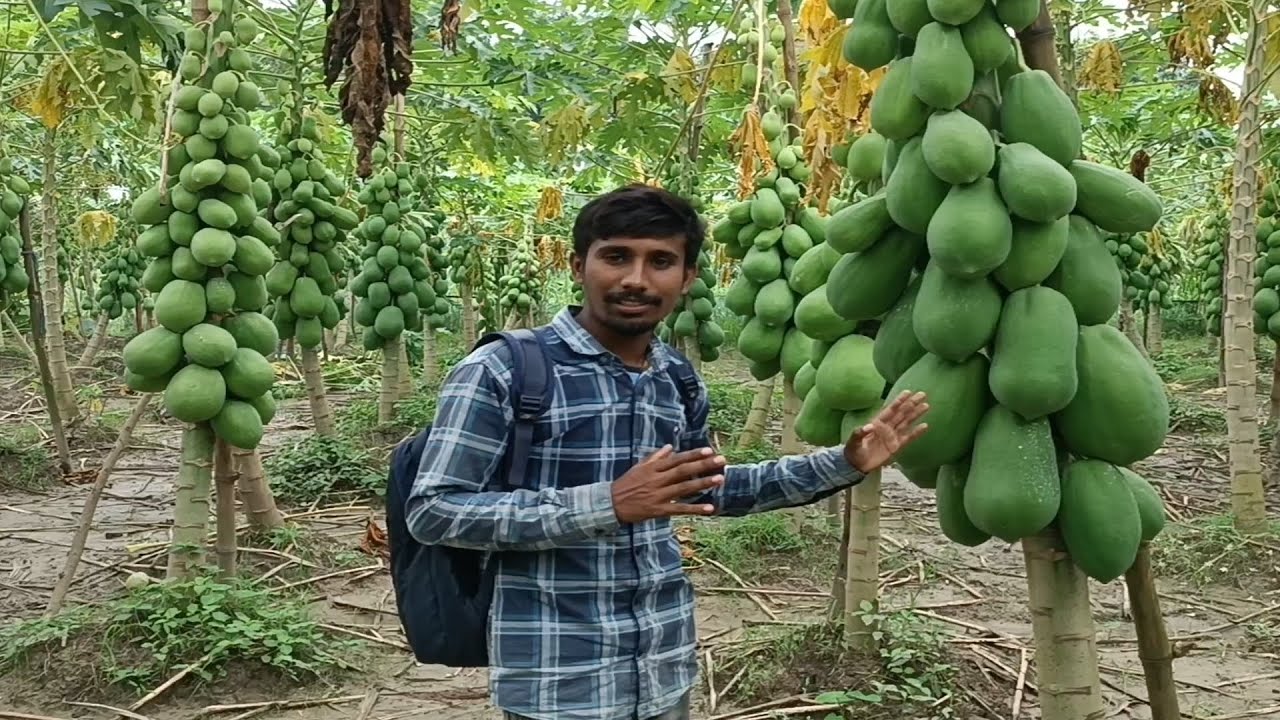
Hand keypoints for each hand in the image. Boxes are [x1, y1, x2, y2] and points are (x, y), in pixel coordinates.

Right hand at [611, 445, 725, 523]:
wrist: (611, 504)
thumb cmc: (626, 484)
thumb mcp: (639, 467)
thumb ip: (656, 457)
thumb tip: (670, 447)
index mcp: (653, 468)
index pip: (677, 459)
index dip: (693, 455)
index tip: (709, 450)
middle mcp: (657, 480)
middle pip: (684, 471)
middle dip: (703, 465)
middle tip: (721, 460)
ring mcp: (659, 495)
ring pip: (684, 488)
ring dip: (703, 483)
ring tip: (719, 479)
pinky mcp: (659, 510)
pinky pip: (680, 509)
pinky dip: (695, 509)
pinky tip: (710, 508)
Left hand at [844, 391, 929, 473]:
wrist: (857, 464)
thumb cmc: (854, 449)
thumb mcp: (853, 441)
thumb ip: (860, 433)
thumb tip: (869, 426)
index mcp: (877, 422)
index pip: (890, 409)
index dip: (898, 401)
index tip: (908, 392)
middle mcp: (887, 427)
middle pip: (901, 413)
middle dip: (911, 403)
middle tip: (922, 394)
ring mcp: (892, 436)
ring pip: (906, 422)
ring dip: (916, 414)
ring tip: (926, 405)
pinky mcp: (896, 446)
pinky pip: (908, 437)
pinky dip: (916, 432)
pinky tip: (925, 425)